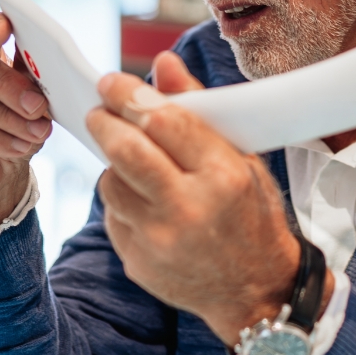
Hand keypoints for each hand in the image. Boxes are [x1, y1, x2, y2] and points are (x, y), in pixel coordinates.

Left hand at [87, 60, 331, 346]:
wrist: (257, 291)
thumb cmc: (253, 215)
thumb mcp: (243, 158)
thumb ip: (199, 108)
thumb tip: (162, 63)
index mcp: (224, 176)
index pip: (164, 121)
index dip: (130, 95)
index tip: (112, 82)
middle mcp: (191, 209)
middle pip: (126, 150)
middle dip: (105, 121)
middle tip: (98, 109)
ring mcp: (160, 241)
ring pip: (111, 183)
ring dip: (113, 163)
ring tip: (130, 159)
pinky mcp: (139, 262)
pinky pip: (113, 215)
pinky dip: (121, 200)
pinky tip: (143, 199)